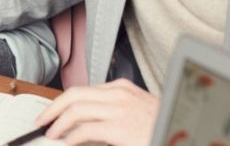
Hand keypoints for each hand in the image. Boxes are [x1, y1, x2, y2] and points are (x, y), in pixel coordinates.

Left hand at [36, 79, 159, 145]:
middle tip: (42, 120)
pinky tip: (66, 143)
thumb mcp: (137, 116)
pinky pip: (86, 129)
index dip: (64, 101)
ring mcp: (119, 109)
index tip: (53, 112)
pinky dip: (71, 136)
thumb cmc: (163, 127)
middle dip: (54, 107)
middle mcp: (119, 93)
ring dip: (58, 122)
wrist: (187, 131)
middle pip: (75, 94)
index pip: (84, 90)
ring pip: (76, 109)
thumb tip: (86, 130)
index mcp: (122, 88)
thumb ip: (112, 117)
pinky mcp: (120, 127)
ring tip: (50, 133)